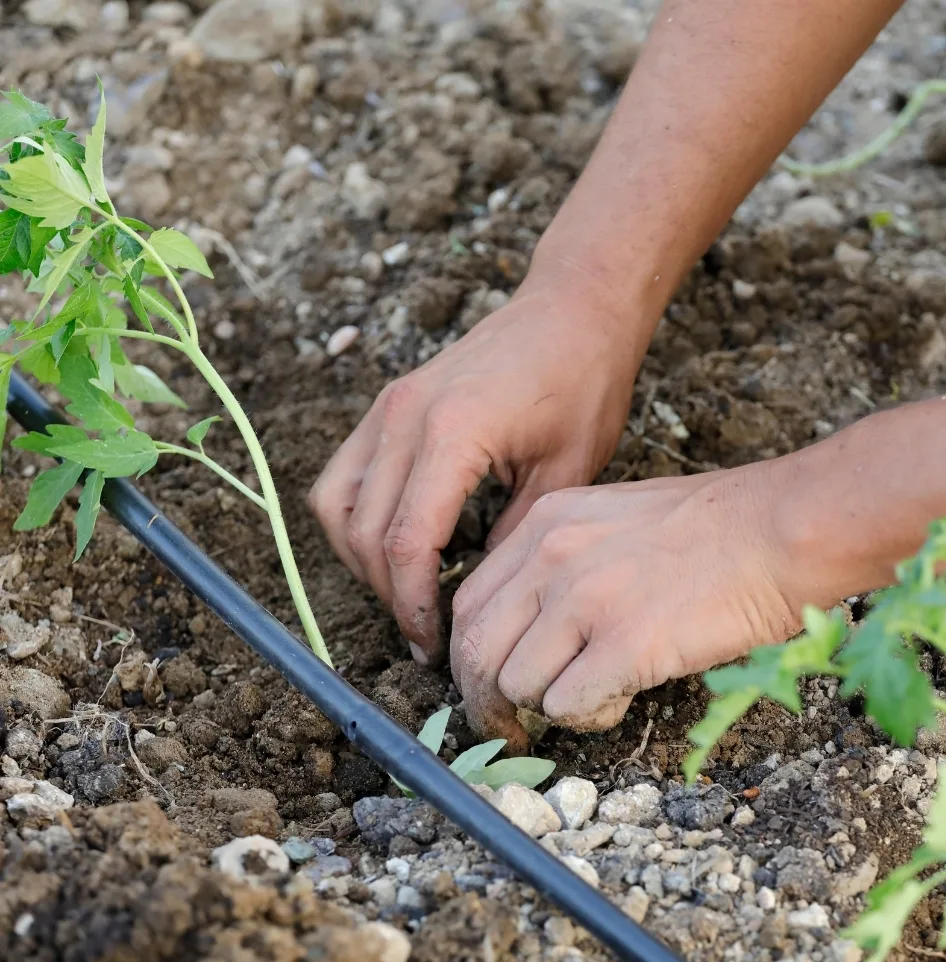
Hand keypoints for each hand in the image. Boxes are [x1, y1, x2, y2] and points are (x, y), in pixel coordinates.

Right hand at [308, 270, 644, 662]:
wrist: (571, 310)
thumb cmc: (583, 383)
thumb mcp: (568, 472)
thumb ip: (516, 537)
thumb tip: (478, 595)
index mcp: (453, 434)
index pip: (407, 542)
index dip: (412, 603)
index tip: (433, 641)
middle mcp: (403, 417)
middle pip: (364, 532)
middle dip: (389, 593)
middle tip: (425, 629)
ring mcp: (387, 407)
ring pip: (335, 506)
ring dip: (362, 559)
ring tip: (406, 591)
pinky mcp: (386, 404)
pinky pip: (342, 474)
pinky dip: (354, 519)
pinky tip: (394, 542)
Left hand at [449, 465, 803, 751]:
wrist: (778, 530)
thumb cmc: (712, 528)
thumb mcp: (610, 518)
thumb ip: (558, 563)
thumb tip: (529, 628)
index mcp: (544, 525)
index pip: (469, 605)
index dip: (469, 659)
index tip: (488, 687)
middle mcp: (552, 559)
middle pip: (475, 650)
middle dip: (484, 702)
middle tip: (509, 728)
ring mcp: (585, 600)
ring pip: (515, 684)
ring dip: (545, 708)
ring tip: (592, 699)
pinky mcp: (626, 643)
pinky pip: (566, 705)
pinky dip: (585, 718)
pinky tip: (619, 700)